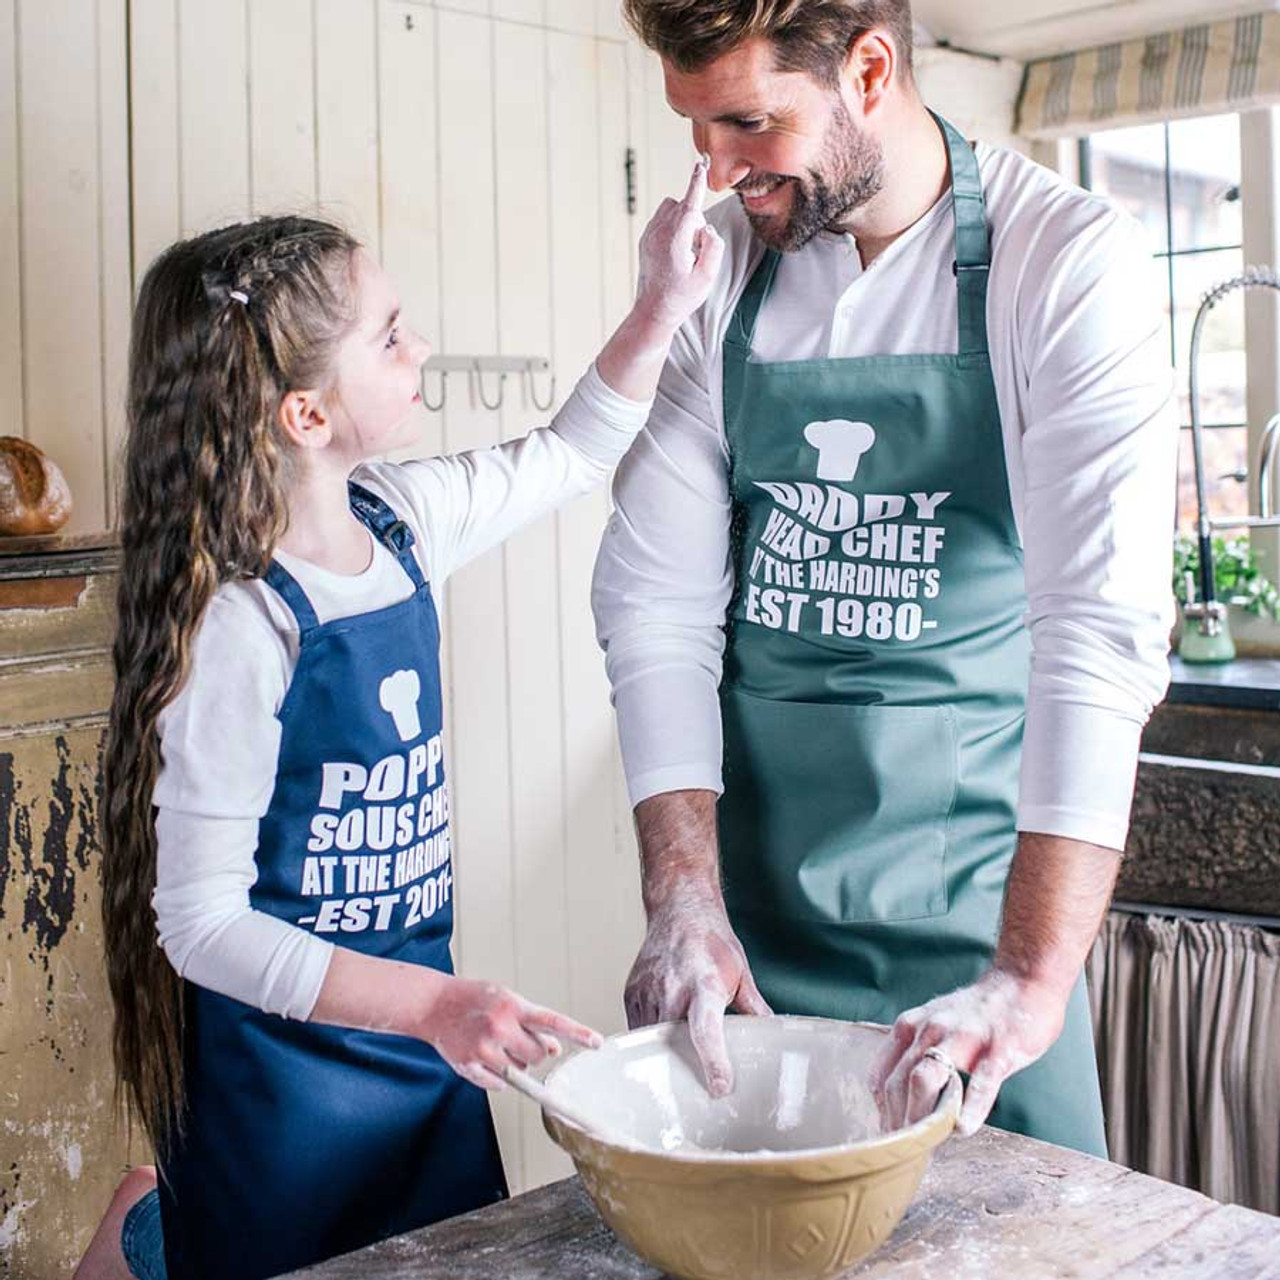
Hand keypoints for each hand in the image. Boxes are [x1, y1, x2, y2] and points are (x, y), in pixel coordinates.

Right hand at [419, 975, 603, 1091]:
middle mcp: (500, 1027)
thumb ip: (532, 1022)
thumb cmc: (474, 999)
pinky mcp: (470, 1067)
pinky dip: (497, 1076)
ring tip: (495, 1043)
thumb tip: (554, 1048)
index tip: (597, 1043)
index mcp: (513, 1006)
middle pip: (539, 1054)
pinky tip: (484, 1057)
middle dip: (534, 1050)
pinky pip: (499, 1085)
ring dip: (515, 1062)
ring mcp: (484, 1049)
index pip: (553, 1021)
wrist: (434, 1005)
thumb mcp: (507, 999)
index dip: (577, 1033)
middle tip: (515, 1037)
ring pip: (520, 1070)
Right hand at [624, 890, 770, 1097]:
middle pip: (674, 1044)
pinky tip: (664, 1039)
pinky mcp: (631, 994)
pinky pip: (637, 1030)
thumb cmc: (711, 938)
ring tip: (680, 1064)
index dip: (713, 1061)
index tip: (720, 1087)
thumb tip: (774, 1035)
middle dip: (684, 1068)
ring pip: (651, 1042)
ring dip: (666, 1056)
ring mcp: (647, 992)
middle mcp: (672, 989)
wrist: (680, 907)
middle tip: (699, 1087)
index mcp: (704, 984)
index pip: (705, 1029)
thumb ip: (754, 1008)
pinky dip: (650, 1041)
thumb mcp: (741, 971)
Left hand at [633, 157, 723, 332]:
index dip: (697, 184)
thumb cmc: (682, 296)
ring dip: (683, 220)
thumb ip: (714, 247)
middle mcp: (658, 234)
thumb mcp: (707, 276)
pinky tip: (675, 250)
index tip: (701, 165)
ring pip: (670, 208)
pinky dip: (673, 226)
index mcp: (675, 242)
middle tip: (696, 250)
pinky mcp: (645, 238)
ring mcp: (649, 235)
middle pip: (683, 206)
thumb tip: (707, 229)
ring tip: (686, 248)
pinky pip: (662, 218)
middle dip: (695, 220)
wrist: (654, 311)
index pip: (689, 206)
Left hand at [869, 969, 1067, 1135]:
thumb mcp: (934, 1023)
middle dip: (899, 1121)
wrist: (1022, 980)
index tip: (888, 1136)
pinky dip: (970, 1107)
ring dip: (922, 1116)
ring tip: (925, 1146)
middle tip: (904, 1153)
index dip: (882, 1111)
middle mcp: (931, 1030)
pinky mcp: (999, 1048)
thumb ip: (916, 1054)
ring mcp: (965, 1038)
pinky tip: (964, 1129)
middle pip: (901, 1082)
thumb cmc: (979, 1012)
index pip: (883, 1076)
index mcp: (912, 1027)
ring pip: (929, 1079)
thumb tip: (900, 1098)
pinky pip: (981, 1081)